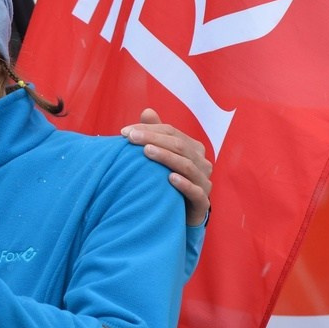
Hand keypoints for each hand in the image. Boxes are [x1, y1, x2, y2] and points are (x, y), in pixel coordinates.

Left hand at [121, 108, 212, 225]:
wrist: (179, 215)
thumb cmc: (167, 182)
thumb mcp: (161, 157)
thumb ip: (156, 135)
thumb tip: (147, 111)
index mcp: (193, 149)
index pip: (171, 132)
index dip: (149, 129)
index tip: (124, 131)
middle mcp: (202, 163)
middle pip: (179, 146)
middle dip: (153, 139)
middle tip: (130, 138)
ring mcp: (204, 182)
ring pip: (187, 165)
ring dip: (166, 157)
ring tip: (146, 152)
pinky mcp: (203, 203)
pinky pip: (196, 192)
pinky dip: (184, 184)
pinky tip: (169, 178)